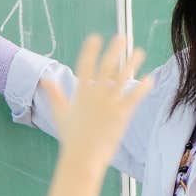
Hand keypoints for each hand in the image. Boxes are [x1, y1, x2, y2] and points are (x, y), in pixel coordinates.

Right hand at [42, 34, 152, 174]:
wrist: (82, 158)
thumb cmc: (71, 137)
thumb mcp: (60, 113)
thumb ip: (55, 94)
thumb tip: (45, 78)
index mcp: (80, 94)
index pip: (85, 66)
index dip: (90, 51)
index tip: (96, 37)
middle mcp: (95, 96)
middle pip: (106, 67)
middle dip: (114, 51)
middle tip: (121, 37)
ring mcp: (109, 105)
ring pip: (122, 79)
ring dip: (132, 63)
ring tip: (139, 51)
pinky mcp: (121, 115)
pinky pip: (134, 97)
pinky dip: (142, 87)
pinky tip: (150, 78)